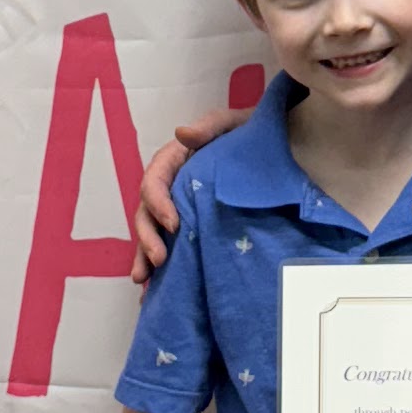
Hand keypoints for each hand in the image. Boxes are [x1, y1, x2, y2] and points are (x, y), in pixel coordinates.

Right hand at [131, 106, 241, 277]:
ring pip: (151, 231)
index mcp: (174, 160)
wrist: (267, 148)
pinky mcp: (187, 224)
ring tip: (144, 279)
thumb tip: (181, 133)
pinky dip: (159, 265)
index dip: (158, 203)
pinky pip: (168, 243)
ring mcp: (175, 207)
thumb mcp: (230, 124)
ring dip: (144, 255)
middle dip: (149, 237)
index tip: (174, 224)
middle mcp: (169, 186)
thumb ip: (208, 127)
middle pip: (146, 212)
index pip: (155, 181)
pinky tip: (156, 288)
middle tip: (160, 259)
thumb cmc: (245, 134)